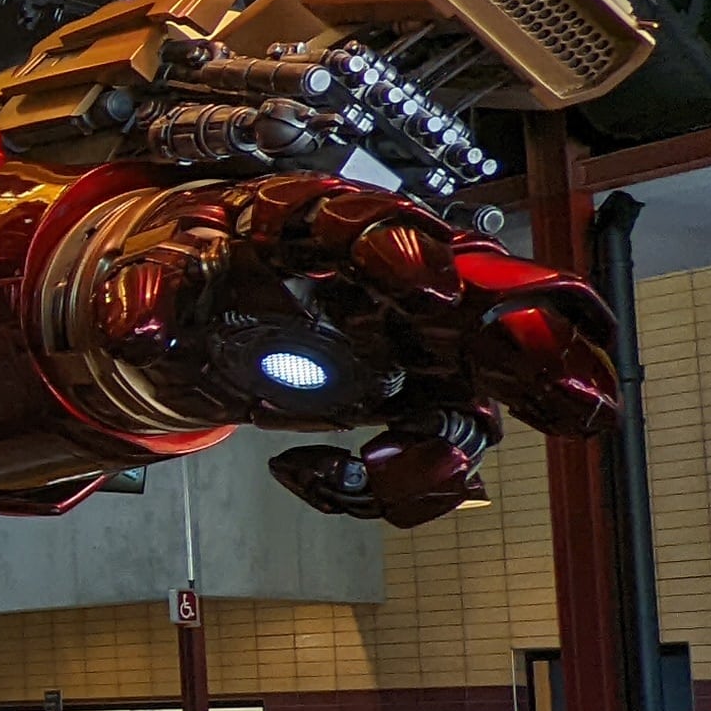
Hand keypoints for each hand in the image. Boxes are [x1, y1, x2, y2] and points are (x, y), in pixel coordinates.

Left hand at [90, 175, 617, 525]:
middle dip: (531, 341)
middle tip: (566, 385)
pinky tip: (309, 478)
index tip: (423, 285)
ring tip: (420, 465)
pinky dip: (386, 486)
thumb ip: (152, 290)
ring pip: (485, 388)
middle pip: (483, 302)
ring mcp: (413, 343)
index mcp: (323, 225)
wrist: (196, 309)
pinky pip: (433, 452)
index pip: (375, 224)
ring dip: (487, 431)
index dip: (404, 251)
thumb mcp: (154, 269)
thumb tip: (144, 322)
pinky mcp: (408, 399)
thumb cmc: (192, 267)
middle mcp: (390, 279)